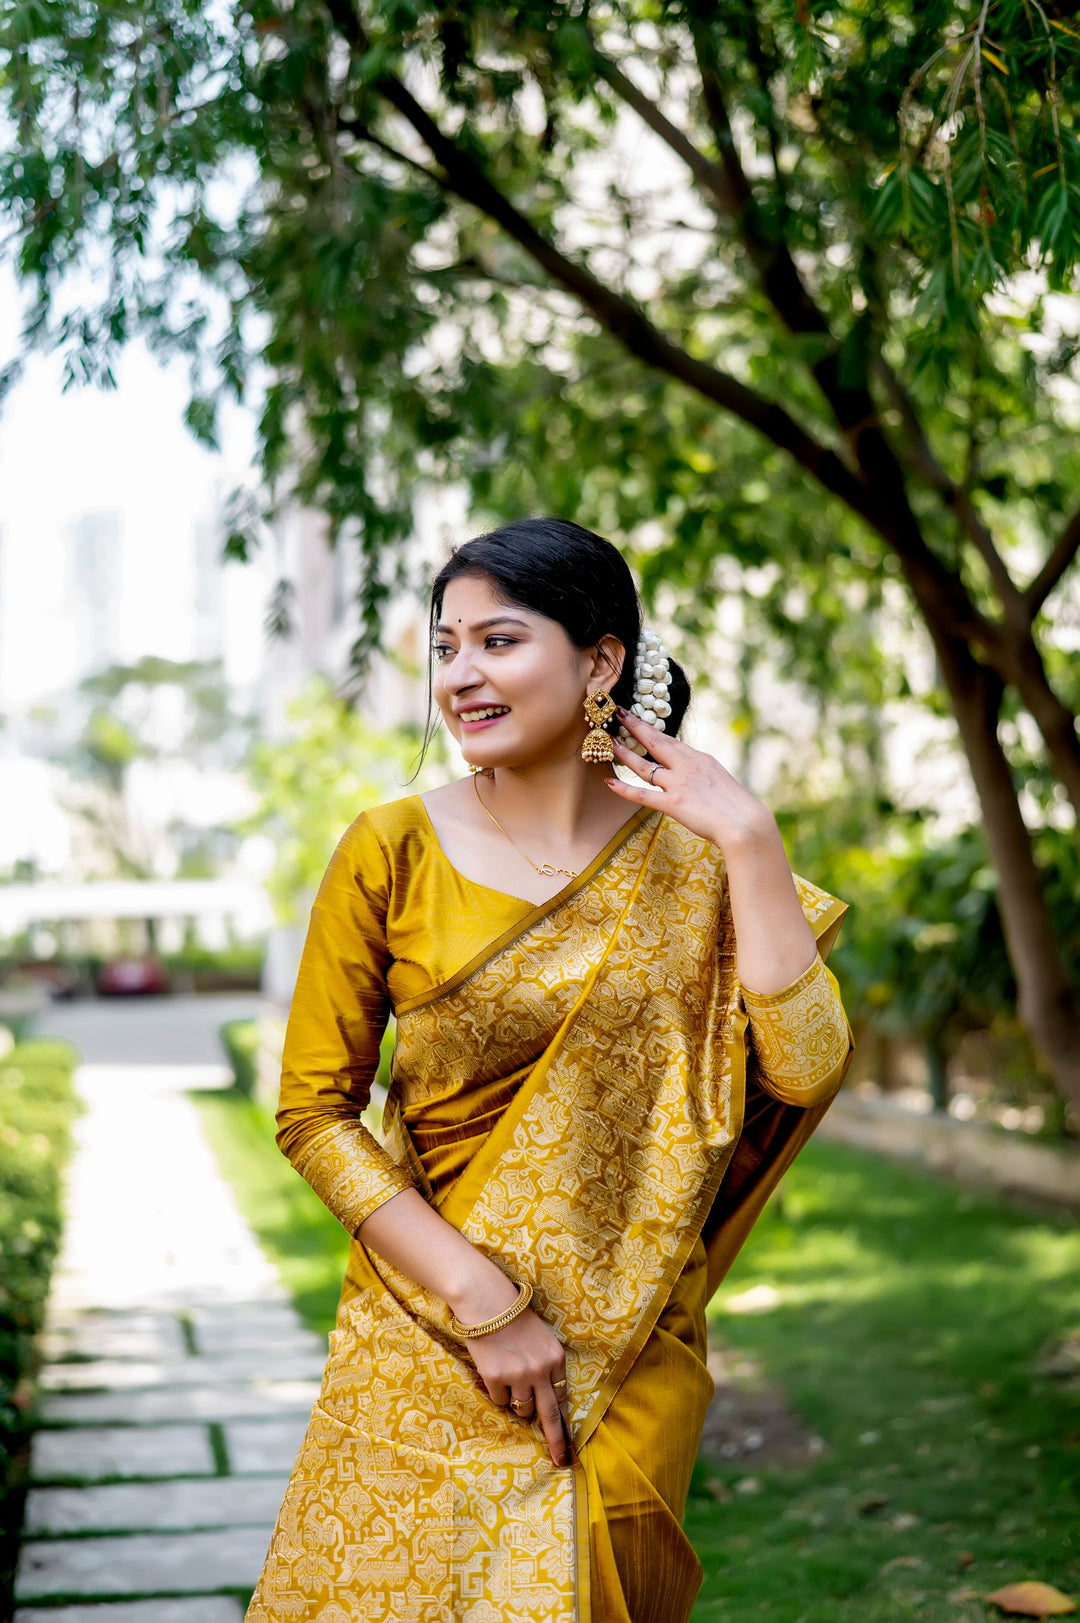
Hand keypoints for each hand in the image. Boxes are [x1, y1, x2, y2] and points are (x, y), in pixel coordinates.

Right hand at [463, 1306, 570, 1468]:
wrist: (487, 1302)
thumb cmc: (514, 1318)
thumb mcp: (541, 1340)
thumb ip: (547, 1367)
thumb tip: (545, 1400)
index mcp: (556, 1358)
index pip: (563, 1399)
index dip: (565, 1424)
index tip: (570, 1446)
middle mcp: (540, 1370)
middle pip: (549, 1415)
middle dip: (556, 1441)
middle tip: (560, 1461)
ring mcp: (518, 1376)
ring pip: (522, 1408)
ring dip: (517, 1402)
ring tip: (510, 1377)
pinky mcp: (496, 1378)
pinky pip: (500, 1399)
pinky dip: (497, 1391)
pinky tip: (494, 1369)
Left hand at [606, 706, 777, 856]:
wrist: (746, 823)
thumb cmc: (736, 807)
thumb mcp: (719, 780)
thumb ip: (701, 774)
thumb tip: (689, 774)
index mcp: (700, 759)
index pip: (670, 740)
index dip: (651, 729)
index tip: (637, 719)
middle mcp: (687, 766)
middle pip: (655, 742)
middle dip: (635, 726)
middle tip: (618, 713)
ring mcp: (679, 783)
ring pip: (644, 765)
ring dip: (624, 753)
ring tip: (608, 742)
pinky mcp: (674, 803)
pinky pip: (643, 794)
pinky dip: (624, 789)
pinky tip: (609, 782)